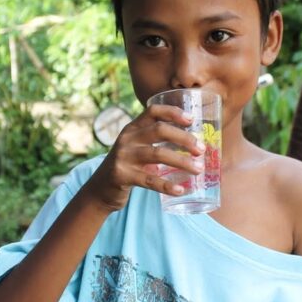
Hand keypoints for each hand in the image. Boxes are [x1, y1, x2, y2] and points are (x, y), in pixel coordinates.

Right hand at [84, 103, 204, 211]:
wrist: (99, 189)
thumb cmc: (127, 166)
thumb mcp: (135, 147)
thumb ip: (154, 142)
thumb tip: (192, 142)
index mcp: (132, 128)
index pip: (153, 111)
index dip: (173, 112)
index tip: (192, 120)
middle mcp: (127, 139)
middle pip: (159, 130)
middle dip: (184, 138)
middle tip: (201, 149)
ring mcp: (123, 157)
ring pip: (158, 154)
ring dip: (182, 162)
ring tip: (198, 169)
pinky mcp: (122, 175)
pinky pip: (149, 180)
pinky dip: (167, 185)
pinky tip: (180, 190)